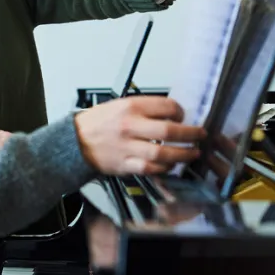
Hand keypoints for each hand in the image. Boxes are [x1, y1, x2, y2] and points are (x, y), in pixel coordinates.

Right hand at [73, 96, 204, 174]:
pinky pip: (150, 169)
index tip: (184, 116)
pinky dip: (164, 168)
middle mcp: (130, 126)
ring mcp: (127, 147)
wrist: (74, 141)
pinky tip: (171, 165)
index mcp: (130, 107)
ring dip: (183, 154)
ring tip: (193, 153)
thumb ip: (144, 109)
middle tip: (201, 135)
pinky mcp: (124, 164)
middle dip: (191, 134)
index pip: (166, 106)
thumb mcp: (119, 105)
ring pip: (163, 154)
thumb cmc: (98, 123)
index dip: (181, 112)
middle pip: (169, 131)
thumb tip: (171, 115)